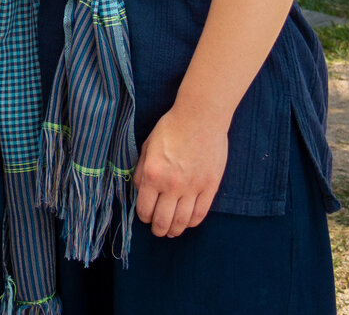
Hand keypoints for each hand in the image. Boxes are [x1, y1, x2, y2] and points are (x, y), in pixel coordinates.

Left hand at [135, 109, 226, 237]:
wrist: (200, 117)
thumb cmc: (171, 128)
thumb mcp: (147, 146)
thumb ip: (141, 170)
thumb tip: (139, 190)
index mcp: (152, 174)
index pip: (144, 209)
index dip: (143, 217)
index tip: (146, 217)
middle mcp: (171, 185)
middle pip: (163, 221)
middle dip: (158, 229)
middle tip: (158, 229)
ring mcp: (192, 187)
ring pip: (182, 222)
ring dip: (175, 230)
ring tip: (172, 231)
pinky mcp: (210, 186)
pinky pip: (200, 213)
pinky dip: (192, 222)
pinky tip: (188, 221)